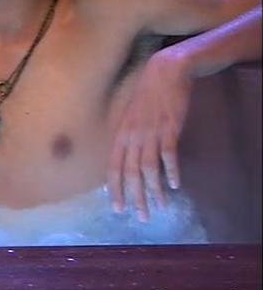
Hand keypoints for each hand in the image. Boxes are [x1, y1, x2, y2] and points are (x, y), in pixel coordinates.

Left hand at [107, 49, 190, 221]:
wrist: (165, 72)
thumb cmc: (147, 95)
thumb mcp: (130, 117)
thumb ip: (128, 137)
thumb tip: (127, 159)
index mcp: (120, 134)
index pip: (113, 168)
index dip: (115, 189)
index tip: (118, 209)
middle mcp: (131, 136)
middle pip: (130, 173)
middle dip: (135, 198)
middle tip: (142, 217)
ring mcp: (150, 132)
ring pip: (148, 168)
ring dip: (154, 190)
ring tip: (161, 207)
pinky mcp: (168, 127)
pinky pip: (168, 154)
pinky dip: (170, 170)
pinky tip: (174, 185)